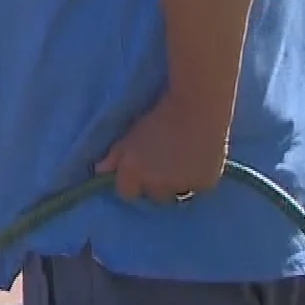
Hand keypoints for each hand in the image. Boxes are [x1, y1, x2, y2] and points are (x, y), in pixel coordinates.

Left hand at [96, 90, 230, 202]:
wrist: (196, 108)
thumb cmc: (158, 116)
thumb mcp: (129, 134)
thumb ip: (113, 156)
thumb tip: (100, 172)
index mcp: (133, 172)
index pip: (126, 193)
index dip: (131, 183)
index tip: (138, 172)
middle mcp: (156, 184)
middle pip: (153, 195)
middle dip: (156, 185)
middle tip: (163, 166)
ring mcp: (182, 186)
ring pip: (177, 193)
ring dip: (177, 184)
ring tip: (181, 164)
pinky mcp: (205, 184)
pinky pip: (198, 188)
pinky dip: (197, 179)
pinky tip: (198, 161)